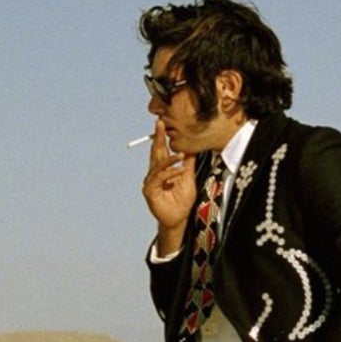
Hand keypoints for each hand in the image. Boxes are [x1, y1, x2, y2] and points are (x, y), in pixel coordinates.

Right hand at [142, 121, 191, 253]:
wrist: (179, 219)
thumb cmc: (182, 200)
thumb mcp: (188, 178)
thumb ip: (188, 163)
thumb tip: (191, 147)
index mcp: (163, 168)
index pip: (161, 149)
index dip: (161, 136)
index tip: (162, 122)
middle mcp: (154, 173)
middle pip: (155, 151)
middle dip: (157, 137)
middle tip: (160, 123)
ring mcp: (151, 181)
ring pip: (157, 165)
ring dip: (169, 158)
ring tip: (180, 154)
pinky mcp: (149, 191)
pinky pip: (159, 178)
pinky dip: (170, 173)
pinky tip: (179, 171)